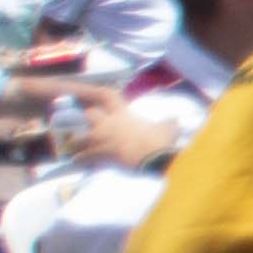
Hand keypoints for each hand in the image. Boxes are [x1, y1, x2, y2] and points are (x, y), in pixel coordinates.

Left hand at [70, 95, 191, 170]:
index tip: (90, 93)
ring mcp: (102, 139)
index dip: (96, 91)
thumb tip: (176, 119)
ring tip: (75, 145)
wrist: (154, 159)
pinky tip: (78, 161)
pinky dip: (80, 159)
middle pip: (88, 115)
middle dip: (85, 117)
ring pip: (79, 137)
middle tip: (86, 120)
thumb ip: (169, 122)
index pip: (106, 95)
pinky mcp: (99, 155)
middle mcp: (108, 123)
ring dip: (76, 141)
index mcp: (123, 113)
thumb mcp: (169, 127)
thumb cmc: (160, 140)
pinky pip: (83, 157)